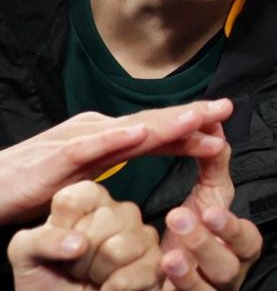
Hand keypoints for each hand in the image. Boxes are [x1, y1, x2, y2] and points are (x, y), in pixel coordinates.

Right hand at [0, 100, 231, 225]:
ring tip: (199, 115)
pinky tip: (140, 134)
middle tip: (228, 108)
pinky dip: (116, 138)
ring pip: (130, 130)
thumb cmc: (35, 182)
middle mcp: (96, 131)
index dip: (192, 126)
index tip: (227, 122)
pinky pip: (90, 148)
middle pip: (152, 124)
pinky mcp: (55, 159)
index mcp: (107, 136)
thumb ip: (118, 157)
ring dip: (166, 123)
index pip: (158, 131)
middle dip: (191, 116)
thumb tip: (154, 144)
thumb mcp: (89, 172)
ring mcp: (76, 141)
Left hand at [8, 181, 161, 290]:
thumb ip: (38, 240)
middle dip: (79, 257)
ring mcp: (145, 242)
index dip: (62, 227)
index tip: (58, 246)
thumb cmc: (45, 285)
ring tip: (94, 281)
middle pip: (103, 221)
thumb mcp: (23, 258)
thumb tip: (79, 244)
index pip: (79, 196)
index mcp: (91, 203)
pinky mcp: (158, 270)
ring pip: (120, 248)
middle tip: (77, 270)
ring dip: (97, 275)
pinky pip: (140, 273)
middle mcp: (123, 215)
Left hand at [131, 128, 262, 290]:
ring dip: (188, 281)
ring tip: (166, 260)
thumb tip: (217, 118)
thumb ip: (212, 163)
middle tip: (177, 222)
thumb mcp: (202, 197)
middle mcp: (226, 280)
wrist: (155, 278)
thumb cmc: (187, 233)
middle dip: (206, 246)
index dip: (232, 228)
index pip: (248, 241)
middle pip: (228, 269)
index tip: (210, 210)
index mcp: (238, 250)